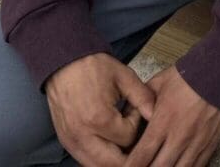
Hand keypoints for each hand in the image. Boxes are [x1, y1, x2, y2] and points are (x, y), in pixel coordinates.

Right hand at [45, 52, 154, 166]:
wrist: (63, 64)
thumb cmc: (92, 67)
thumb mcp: (124, 76)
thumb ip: (143, 97)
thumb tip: (156, 115)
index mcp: (99, 118)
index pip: (128, 139)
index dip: (137, 126)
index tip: (133, 110)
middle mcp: (83, 136)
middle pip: (113, 163)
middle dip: (130, 154)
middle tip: (136, 138)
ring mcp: (72, 142)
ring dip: (114, 160)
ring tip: (123, 142)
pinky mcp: (66, 142)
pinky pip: (85, 161)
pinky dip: (99, 159)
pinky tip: (109, 145)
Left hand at [124, 65, 219, 166]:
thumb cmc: (188, 77)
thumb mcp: (158, 83)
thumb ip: (141, 101)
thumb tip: (127, 113)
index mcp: (163, 122)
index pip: (141, 156)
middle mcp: (178, 138)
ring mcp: (196, 144)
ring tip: (159, 166)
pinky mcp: (210, 145)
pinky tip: (177, 166)